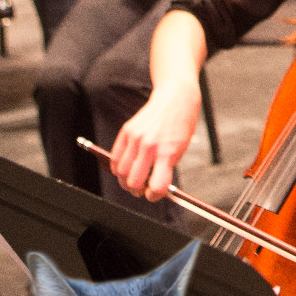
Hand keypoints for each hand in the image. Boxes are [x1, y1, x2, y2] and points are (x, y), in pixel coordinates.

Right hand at [110, 79, 200, 199]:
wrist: (175, 99)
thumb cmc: (181, 126)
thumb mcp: (180, 150)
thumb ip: (166, 168)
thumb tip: (153, 188)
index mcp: (167, 153)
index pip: (157, 186)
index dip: (155, 196)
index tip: (154, 194)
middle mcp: (150, 146)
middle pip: (133, 182)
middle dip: (137, 191)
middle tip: (141, 189)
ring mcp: (136, 138)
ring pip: (120, 172)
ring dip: (125, 181)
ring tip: (133, 180)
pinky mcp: (126, 132)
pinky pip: (114, 158)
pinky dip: (117, 168)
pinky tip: (125, 168)